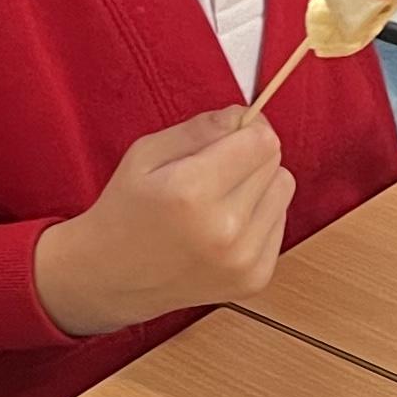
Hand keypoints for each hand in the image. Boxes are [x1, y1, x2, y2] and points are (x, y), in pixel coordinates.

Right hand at [32, 105, 294, 337]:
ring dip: (259, 186)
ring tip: (220, 199)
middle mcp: (224, 229)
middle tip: (216, 169)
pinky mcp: (254, 279)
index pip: (262, 141)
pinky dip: (259, 218)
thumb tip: (246, 116)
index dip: (248, 129)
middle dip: (250, 156)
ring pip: (284, 191)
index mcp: (192, 191)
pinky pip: (280, 224)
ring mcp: (242, 260)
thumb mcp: (146, 153)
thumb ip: (200, 128)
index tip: (231, 133)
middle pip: (275, 163)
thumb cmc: (125, 208)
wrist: (112, 277)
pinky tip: (224, 226)